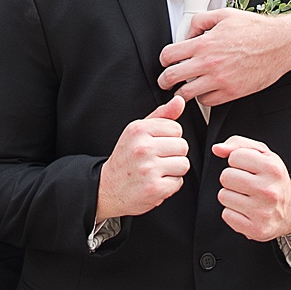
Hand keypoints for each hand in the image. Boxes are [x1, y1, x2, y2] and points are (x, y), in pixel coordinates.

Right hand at [96, 94, 190, 222]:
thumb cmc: (126, 158)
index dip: (169, 138)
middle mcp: (142, 147)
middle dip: (173, 154)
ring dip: (173, 170)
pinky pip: (179, 182)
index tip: (155, 145)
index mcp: (138, 129)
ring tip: (156, 171)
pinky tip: (155, 183)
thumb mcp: (138, 132)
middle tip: (156, 160)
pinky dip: (170, 185)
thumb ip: (161, 115)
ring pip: (184, 164)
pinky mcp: (154, 188)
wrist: (107, 189)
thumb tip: (179, 100)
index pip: (176, 128)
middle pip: (183, 146)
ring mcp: (148, 169)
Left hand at [159, 7, 290, 107]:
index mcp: (204, 44)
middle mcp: (209, 63)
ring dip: (181, 92)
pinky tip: (205, 91)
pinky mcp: (232, 92)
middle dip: (165, 80)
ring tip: (183, 90)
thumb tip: (188, 33)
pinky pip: (207, 102)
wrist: (280, 44)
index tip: (166, 62)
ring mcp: (219, 80)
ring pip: (186, 94)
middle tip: (166, 81)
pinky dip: (202, 98)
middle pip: (171, 77)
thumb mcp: (224, 15)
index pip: (168, 56)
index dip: (164, 60)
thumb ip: (201, 21)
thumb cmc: (256, 30)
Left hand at [212, 135, 290, 241]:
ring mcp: (262, 211)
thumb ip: (238, 144)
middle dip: (232, 179)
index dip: (238, 162)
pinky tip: (246, 211)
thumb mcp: (262, 155)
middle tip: (246, 184)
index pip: (234, 157)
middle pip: (225, 177)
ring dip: (232, 196)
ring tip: (247, 197)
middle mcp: (269, 190)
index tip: (249, 168)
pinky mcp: (255, 229)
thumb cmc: (272, 179)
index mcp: (273, 168)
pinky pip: (226, 215)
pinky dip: (233, 213)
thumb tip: (217, 149)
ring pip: (223, 196)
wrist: (290, 211)